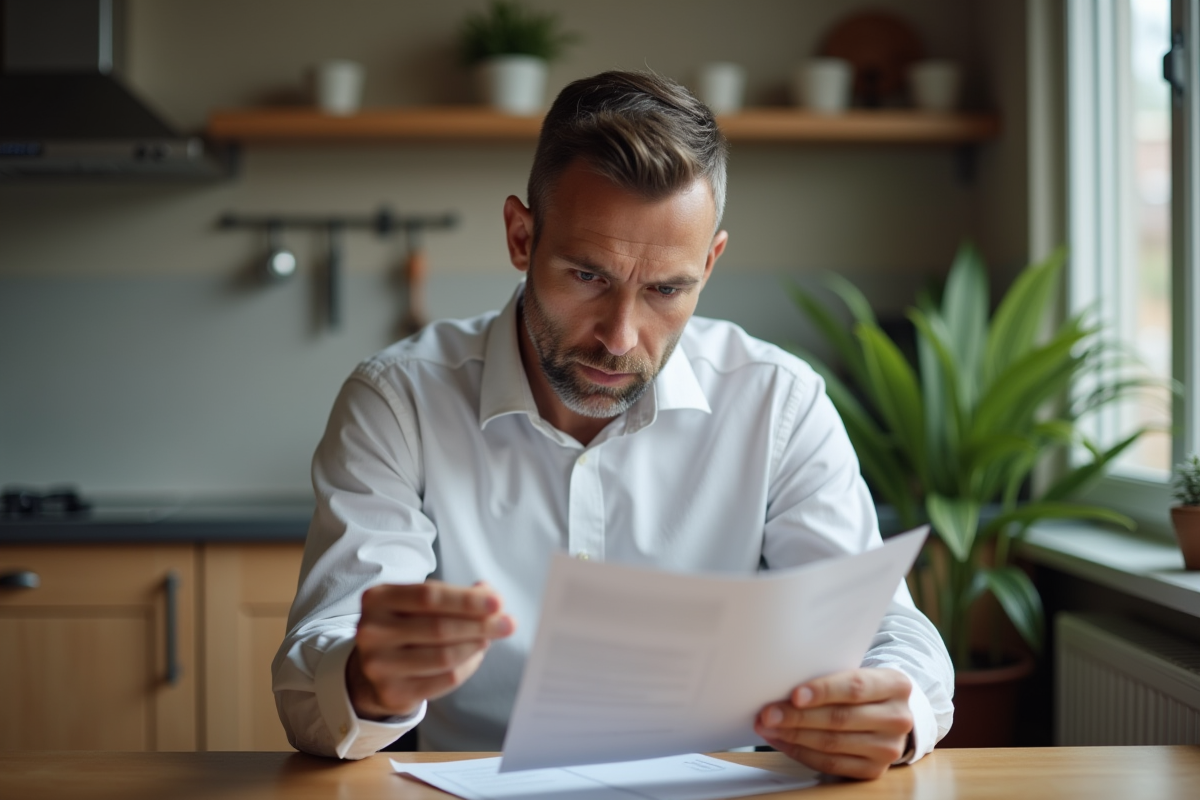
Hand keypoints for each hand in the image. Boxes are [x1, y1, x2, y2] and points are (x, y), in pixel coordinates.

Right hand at [346, 580, 514, 719]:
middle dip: (480, 625)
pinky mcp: (392, 692)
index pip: (429, 596)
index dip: (466, 600)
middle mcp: (372, 631)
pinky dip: (467, 666)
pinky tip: (475, 656)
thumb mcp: (420, 603)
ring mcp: (378, 665)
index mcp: (378, 599)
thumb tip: (490, 595)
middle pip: (439, 628)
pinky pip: (444, 679)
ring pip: (444, 656)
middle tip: (508, 624)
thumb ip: (455, 596)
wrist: (373, 668)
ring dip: (476, 646)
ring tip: (490, 638)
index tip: (498, 603)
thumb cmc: (405, 626)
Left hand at [753, 668, 912, 780]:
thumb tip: (783, 683)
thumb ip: (831, 676)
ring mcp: (888, 748)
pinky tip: (783, 741)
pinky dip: (801, 752)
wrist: (887, 713)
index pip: (855, 687)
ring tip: (769, 727)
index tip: (794, 695)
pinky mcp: (874, 770)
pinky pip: (831, 764)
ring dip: (794, 736)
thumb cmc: (862, 689)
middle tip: (769, 713)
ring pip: (832, 743)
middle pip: (840, 718)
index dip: (823, 691)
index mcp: (895, 685)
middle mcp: (897, 718)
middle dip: (798, 717)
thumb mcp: (857, 672)